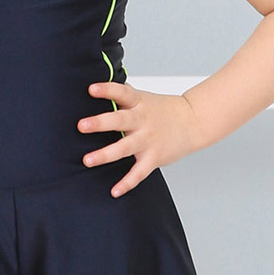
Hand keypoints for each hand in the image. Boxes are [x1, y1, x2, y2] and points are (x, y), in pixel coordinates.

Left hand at [78, 81, 202, 197]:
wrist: (192, 122)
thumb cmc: (162, 110)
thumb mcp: (143, 97)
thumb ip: (122, 94)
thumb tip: (96, 84)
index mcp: (138, 103)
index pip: (122, 92)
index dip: (107, 90)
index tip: (91, 89)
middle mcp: (142, 120)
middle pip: (120, 120)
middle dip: (100, 123)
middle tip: (81, 126)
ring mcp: (147, 140)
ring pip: (124, 148)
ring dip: (105, 154)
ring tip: (87, 160)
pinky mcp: (153, 158)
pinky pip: (139, 172)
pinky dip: (127, 183)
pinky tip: (114, 191)